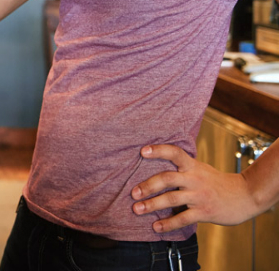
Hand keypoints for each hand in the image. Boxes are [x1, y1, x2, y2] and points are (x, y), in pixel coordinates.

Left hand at [131, 144, 256, 232]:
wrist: (245, 195)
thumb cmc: (217, 182)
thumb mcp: (200, 168)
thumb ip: (183, 167)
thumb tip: (156, 163)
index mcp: (192, 166)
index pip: (175, 153)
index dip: (159, 150)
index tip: (142, 151)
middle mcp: (194, 179)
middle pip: (167, 178)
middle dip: (148, 185)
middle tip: (132, 193)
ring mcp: (199, 196)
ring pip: (172, 199)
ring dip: (152, 205)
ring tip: (137, 209)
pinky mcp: (204, 212)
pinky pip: (183, 218)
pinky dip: (168, 224)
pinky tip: (156, 227)